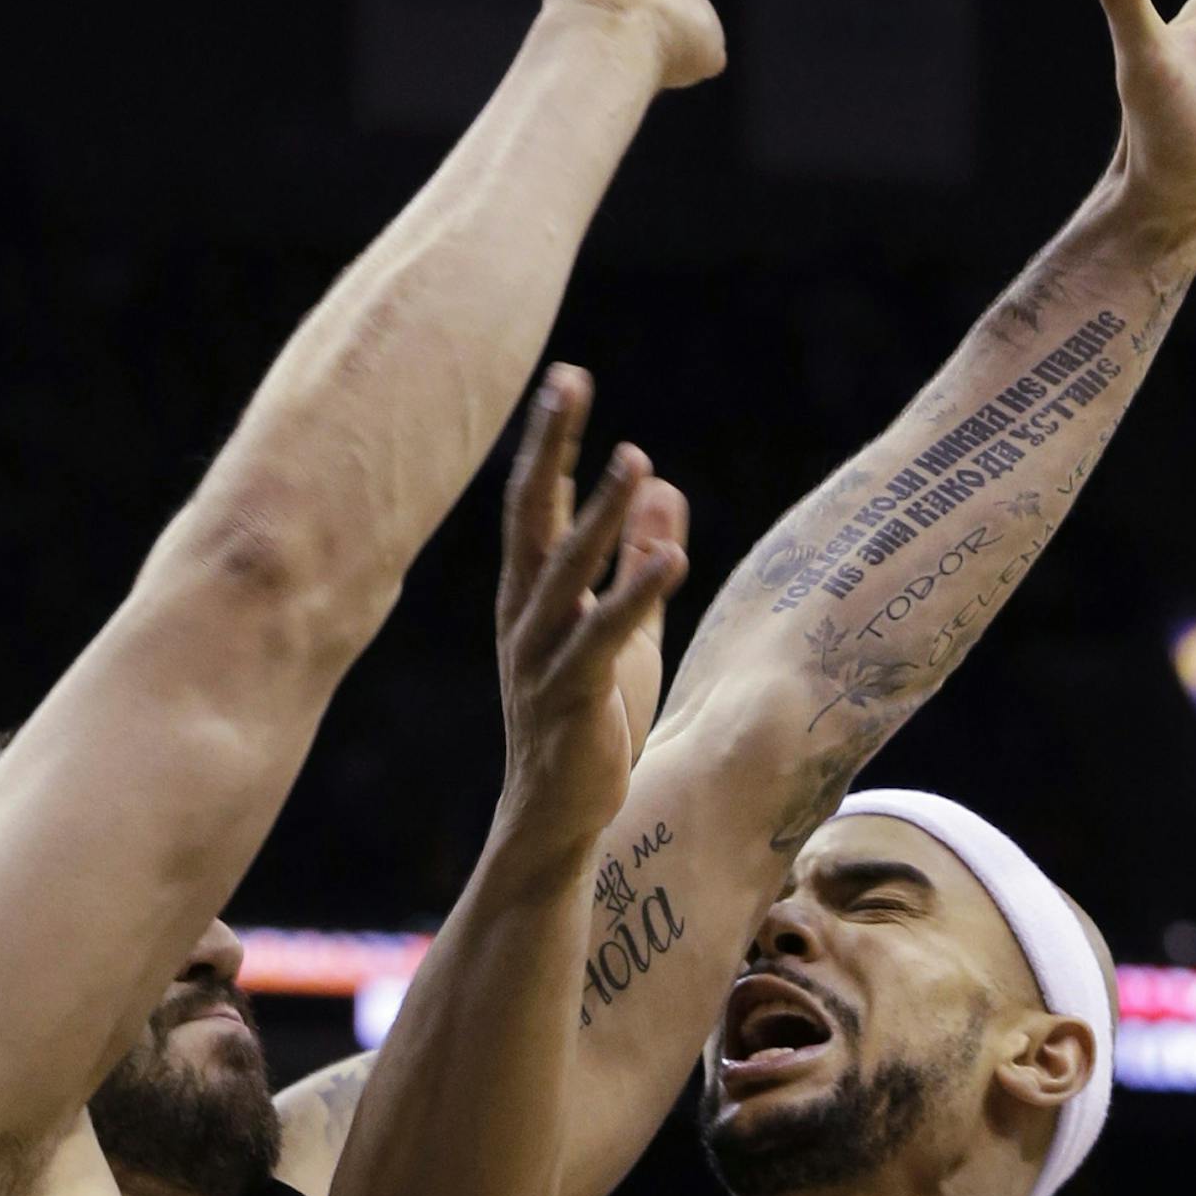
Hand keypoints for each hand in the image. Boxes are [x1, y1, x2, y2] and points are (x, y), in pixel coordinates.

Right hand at [495, 366, 688, 860]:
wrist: (557, 818)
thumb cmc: (590, 723)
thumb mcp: (627, 631)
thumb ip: (640, 561)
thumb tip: (663, 485)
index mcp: (532, 596)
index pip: (538, 503)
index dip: (554, 442)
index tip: (568, 378)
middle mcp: (525, 616)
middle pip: (533, 517)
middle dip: (551, 449)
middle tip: (569, 382)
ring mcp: (541, 656)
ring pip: (567, 572)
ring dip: (602, 514)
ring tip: (634, 458)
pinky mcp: (571, 698)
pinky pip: (603, 638)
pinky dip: (635, 596)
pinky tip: (670, 557)